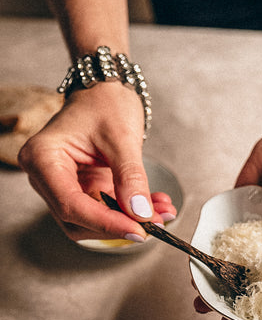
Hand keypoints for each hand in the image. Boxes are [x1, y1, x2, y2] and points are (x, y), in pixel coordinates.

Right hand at [18, 84, 176, 240]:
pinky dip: (129, 212)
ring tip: (160, 212)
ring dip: (127, 221)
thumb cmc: (104, 102)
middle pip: (77, 219)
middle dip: (118, 224)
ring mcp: (63, 184)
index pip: (70, 204)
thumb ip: (131, 177)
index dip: (105, 222)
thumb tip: (140, 212)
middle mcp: (47, 175)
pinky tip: (153, 206)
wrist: (105, 90)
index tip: (137, 229)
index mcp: (43, 157)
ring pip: (92, 220)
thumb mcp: (122, 137)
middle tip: (153, 223)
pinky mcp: (82, 189)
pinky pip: (104, 210)